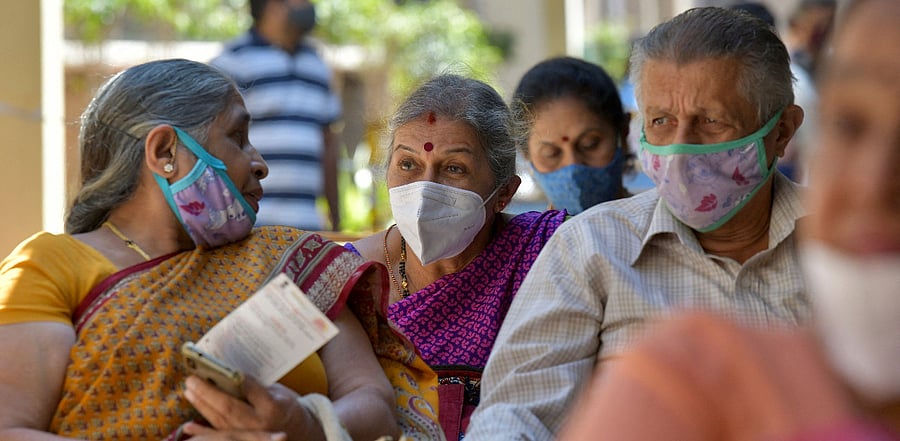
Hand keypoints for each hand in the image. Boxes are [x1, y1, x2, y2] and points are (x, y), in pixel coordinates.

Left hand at [184, 375, 320, 438]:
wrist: (298, 432)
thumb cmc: (286, 408)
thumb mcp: (279, 393)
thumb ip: (258, 387)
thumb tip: (232, 375)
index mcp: (273, 408)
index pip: (251, 390)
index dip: (235, 379)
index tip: (221, 367)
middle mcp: (258, 424)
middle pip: (229, 407)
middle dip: (208, 392)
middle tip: (192, 379)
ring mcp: (248, 435)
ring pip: (220, 420)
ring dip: (201, 405)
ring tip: (189, 390)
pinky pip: (218, 435)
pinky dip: (202, 431)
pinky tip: (187, 427)